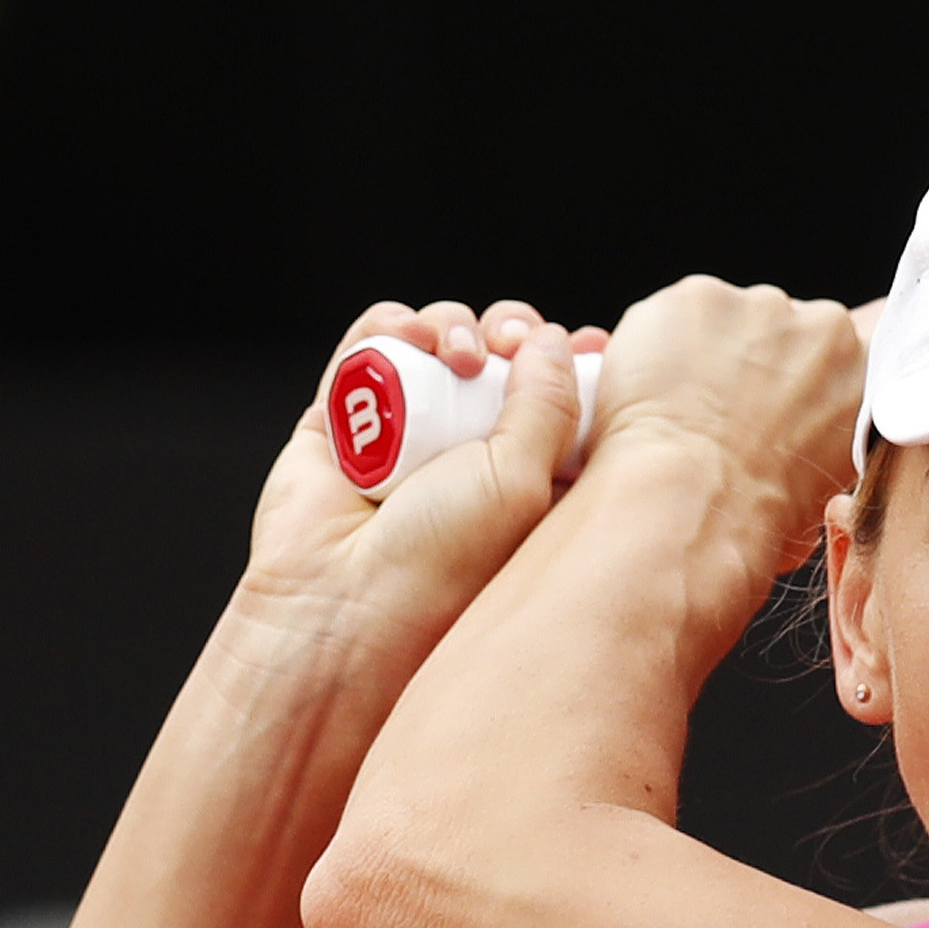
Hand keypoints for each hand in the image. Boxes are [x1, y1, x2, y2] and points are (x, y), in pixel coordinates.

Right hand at [238, 299, 606, 667]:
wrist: (338, 602)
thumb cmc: (437, 566)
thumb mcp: (521, 481)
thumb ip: (546, 403)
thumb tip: (555, 341)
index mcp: (530, 479)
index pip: (564, 400)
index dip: (574, 362)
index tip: (590, 342)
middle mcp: (469, 454)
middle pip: (503, 358)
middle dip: (513, 333)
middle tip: (511, 343)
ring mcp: (407, 432)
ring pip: (440, 343)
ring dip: (453, 325)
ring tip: (456, 354)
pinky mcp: (345, 414)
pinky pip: (372, 344)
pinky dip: (391, 326)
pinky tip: (408, 339)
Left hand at [586, 276, 867, 552]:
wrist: (699, 498)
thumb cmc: (761, 509)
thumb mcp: (830, 474)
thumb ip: (829, 427)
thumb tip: (804, 428)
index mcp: (862, 368)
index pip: (837, 351)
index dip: (799, 373)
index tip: (774, 397)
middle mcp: (822, 325)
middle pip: (780, 327)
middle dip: (753, 357)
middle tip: (724, 408)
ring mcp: (760, 306)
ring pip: (726, 316)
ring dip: (707, 347)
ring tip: (686, 403)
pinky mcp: (700, 297)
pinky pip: (673, 314)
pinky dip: (659, 343)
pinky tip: (656, 390)